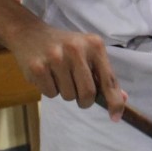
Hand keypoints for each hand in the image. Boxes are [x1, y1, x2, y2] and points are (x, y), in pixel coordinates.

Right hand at [6, 21, 127, 120]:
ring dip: (66, 92)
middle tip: (78, 93)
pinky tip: (47, 74)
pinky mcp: (37, 67)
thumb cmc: (65, 46)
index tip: (115, 117)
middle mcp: (76, 49)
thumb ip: (104, 74)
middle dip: (85, 101)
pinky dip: (51, 89)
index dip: (114, 102)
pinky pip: (50, 94)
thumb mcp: (88, 52)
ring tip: (59, 75)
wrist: (30, 33)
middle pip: (88, 93)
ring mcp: (55, 58)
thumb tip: (121, 98)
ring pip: (68, 96)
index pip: (109, 80)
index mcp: (94, 45)